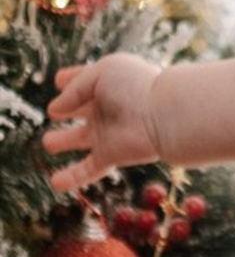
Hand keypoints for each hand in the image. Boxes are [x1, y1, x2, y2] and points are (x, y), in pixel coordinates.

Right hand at [43, 54, 162, 191]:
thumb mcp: (102, 72)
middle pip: (81, 110)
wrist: (163, 117)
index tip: (60, 80)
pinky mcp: (110, 155)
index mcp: (108, 84)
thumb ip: (74, 88)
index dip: (70, 80)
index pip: (83, 81)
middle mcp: (106, 108)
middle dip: (68, 110)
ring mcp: (107, 133)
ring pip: (80, 139)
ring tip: (49, 143)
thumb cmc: (136, 87)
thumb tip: (55, 110)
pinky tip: (56, 183)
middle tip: (54, 113)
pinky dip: (72, 178)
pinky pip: (88, 170)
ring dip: (63, 141)